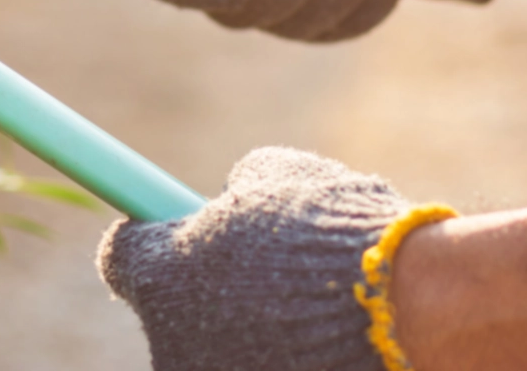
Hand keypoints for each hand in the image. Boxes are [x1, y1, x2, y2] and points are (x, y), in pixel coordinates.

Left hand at [100, 147, 429, 370]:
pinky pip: (260, 367)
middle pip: (171, 315)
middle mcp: (170, 344)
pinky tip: (329, 341)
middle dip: (209, 292)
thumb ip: (242, 186)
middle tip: (264, 273)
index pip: (121, 257)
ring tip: (310, 307)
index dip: (151, 238)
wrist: (404, 308)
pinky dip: (283, 356)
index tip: (174, 229)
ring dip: (247, 330)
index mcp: (160, 275)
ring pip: (218, 350)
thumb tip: (237, 192)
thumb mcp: (282, 175)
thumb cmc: (338, 233)